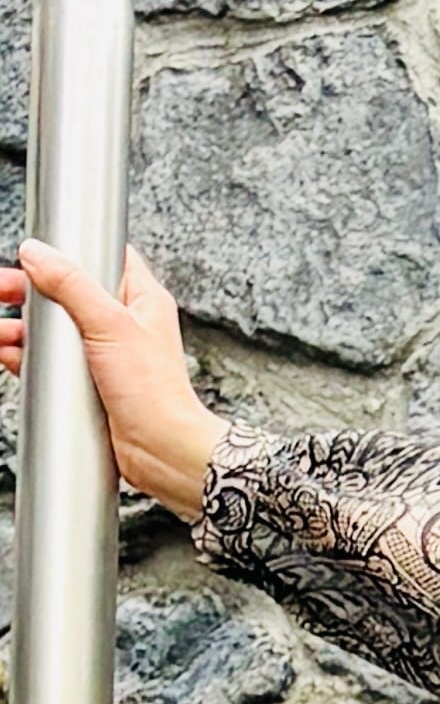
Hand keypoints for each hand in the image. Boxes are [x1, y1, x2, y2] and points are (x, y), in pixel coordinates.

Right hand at [0, 239, 225, 520]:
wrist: (161, 452)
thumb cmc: (154, 393)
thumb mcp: (110, 324)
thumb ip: (72, 284)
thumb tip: (38, 253)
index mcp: (141, 299)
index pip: (104, 258)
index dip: (68, 251)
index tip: (33, 253)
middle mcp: (124, 323)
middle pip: (66, 293)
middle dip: (28, 291)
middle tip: (1, 291)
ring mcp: (105, 355)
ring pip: (54, 329)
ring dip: (20, 326)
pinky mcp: (90, 383)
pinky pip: (51, 363)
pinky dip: (26, 357)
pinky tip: (7, 354)